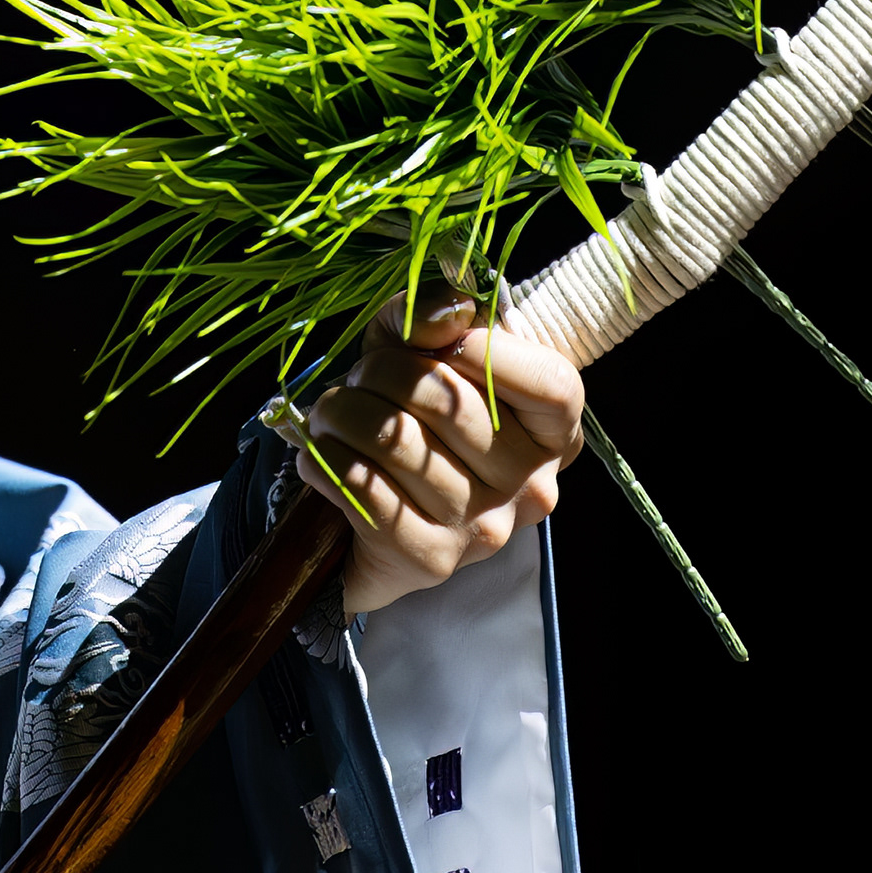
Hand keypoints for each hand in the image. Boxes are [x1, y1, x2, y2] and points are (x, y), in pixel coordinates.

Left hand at [296, 294, 584, 617]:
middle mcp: (531, 486)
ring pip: (398, 442)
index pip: (551, 384)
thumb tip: (443, 315)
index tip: (433, 339)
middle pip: (452, 405)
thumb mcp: (416, 348)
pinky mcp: (430, 559)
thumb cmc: (403, 413)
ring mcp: (486, 530)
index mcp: (552, 432)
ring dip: (341, 415)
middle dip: (380, 374)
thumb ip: (430, 312)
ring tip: (329, 414)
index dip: (487, 349)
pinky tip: (319, 453)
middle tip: (356, 379)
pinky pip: (366, 491)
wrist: (364, 512)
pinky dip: (327, 459)